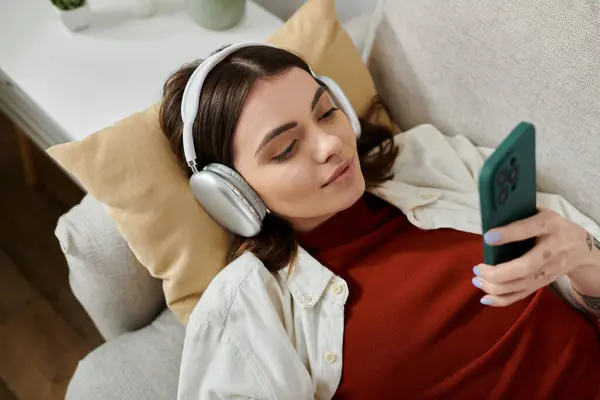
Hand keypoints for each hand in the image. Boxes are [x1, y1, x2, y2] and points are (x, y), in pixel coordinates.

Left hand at [472, 209, 594, 306]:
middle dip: (498, 272)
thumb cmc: (552, 227)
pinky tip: (485, 297)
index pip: (528, 229)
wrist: (581, 249)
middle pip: (525, 266)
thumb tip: (490, 217)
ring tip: (477, 279)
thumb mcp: (542, 214)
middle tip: (478, 268)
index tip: (487, 237)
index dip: (508, 234)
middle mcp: (551, 250)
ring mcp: (548, 270)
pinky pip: (522, 295)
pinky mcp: (543, 283)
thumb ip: (520, 215)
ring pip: (521, 284)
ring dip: (495, 286)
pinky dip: (502, 300)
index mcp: (549, 225)